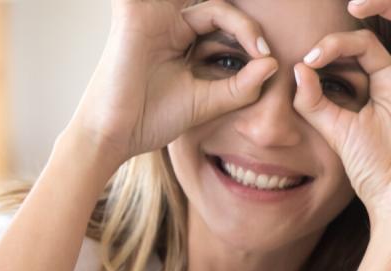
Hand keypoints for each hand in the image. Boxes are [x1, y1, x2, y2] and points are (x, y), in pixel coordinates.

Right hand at [71, 0, 276, 163]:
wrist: (116, 136)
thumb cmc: (154, 119)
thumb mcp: (209, 101)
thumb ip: (242, 84)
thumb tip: (274, 63)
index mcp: (182, 36)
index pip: (226, 18)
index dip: (250, 33)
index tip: (267, 56)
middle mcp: (166, 21)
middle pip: (216, 6)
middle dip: (242, 22)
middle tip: (262, 46)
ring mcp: (149, 15)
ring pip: (203, 1)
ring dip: (225, 12)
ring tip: (248, 36)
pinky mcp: (133, 14)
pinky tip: (196, 11)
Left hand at [292, 0, 390, 218]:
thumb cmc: (372, 170)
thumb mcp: (335, 129)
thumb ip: (315, 100)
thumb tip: (297, 68)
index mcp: (386, 83)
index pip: (362, 44)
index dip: (334, 45)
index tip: (309, 61)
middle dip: (377, 4)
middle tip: (349, 3)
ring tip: (366, 0)